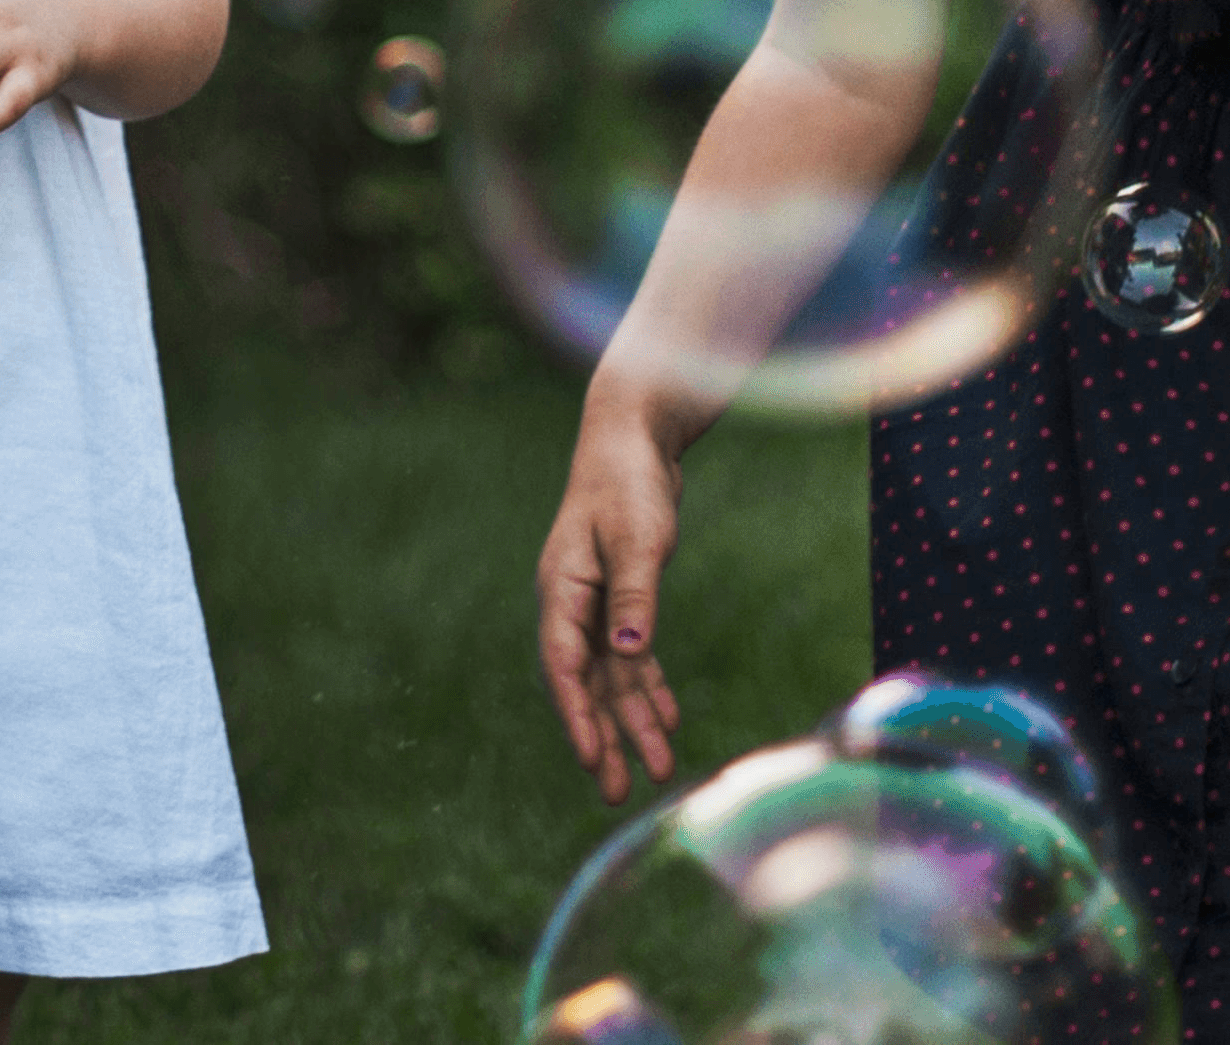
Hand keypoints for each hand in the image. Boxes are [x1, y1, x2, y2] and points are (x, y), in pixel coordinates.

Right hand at [538, 392, 692, 801]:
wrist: (632, 438)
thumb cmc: (629, 482)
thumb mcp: (635, 537)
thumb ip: (633, 595)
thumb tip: (630, 652)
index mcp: (563, 589)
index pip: (564, 664)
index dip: (578, 714)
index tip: (593, 757)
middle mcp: (573, 603)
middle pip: (586, 683)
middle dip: (603, 737)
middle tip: (618, 792)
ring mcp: (596, 602)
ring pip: (612, 676)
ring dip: (633, 721)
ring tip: (658, 770)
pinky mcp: (623, 596)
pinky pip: (633, 656)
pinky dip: (649, 686)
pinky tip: (667, 718)